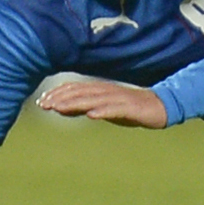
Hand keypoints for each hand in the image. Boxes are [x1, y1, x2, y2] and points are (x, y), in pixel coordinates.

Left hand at [36, 78, 168, 127]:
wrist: (162, 106)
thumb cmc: (131, 108)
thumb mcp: (104, 108)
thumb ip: (85, 107)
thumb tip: (63, 109)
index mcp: (100, 90)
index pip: (75, 88)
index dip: (57, 94)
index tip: (41, 102)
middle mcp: (107, 91)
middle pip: (81, 92)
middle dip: (61, 98)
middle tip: (44, 105)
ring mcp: (119, 98)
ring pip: (94, 99)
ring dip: (75, 103)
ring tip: (59, 108)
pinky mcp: (131, 107)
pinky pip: (115, 109)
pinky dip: (103, 111)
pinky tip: (92, 115)